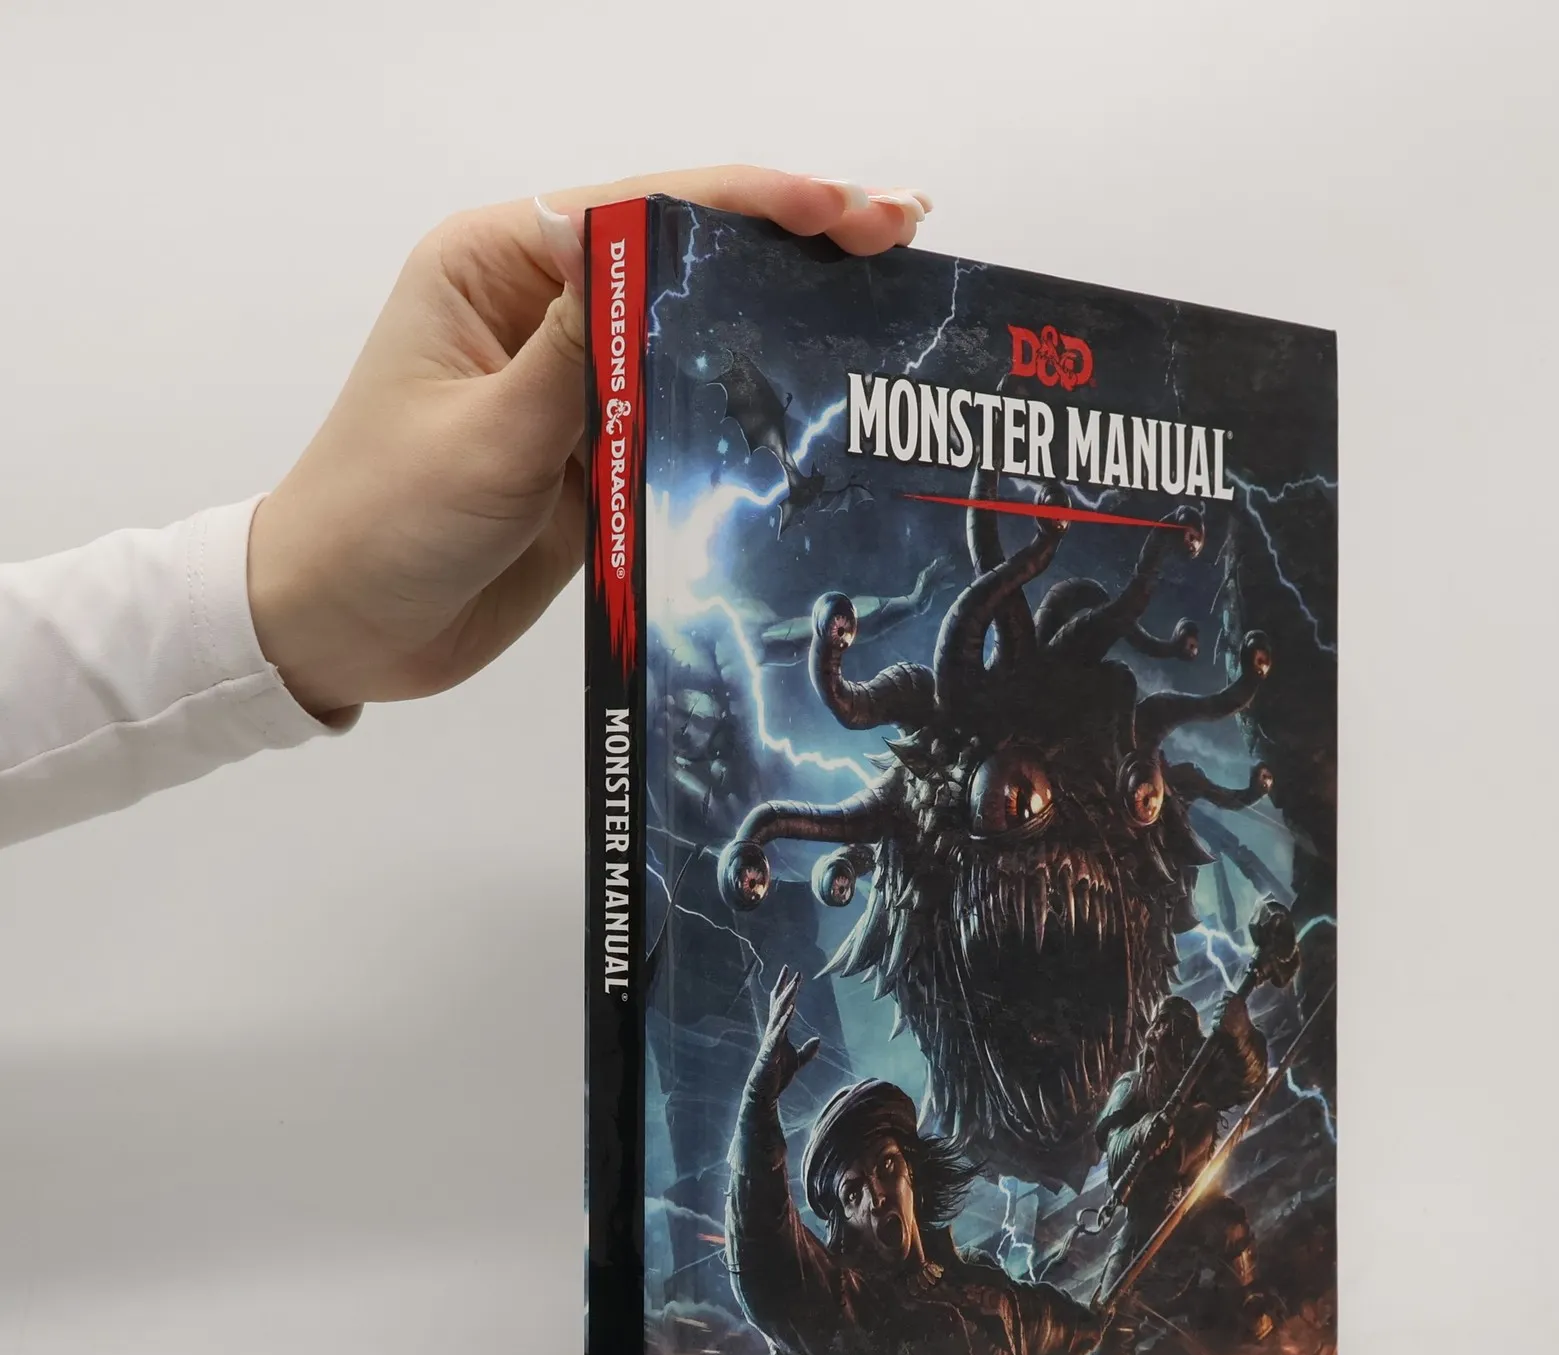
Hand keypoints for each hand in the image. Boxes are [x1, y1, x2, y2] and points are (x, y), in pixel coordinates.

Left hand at [248, 166, 929, 717]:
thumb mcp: (481, 437)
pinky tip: (819, 410)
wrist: (337, 627)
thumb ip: (574, 352)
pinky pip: (685, 421)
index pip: (645, 211)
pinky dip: (749, 415)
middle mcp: (543, 310)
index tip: (848, 212)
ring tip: (886, 315)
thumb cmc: (377, 521)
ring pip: (698, 339)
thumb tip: (645, 249)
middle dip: (793, 248)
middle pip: (687, 260)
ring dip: (784, 329)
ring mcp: (576, 384)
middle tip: (902, 240)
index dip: (757, 203)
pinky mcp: (596, 453)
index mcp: (497, 266)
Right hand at [748, 966, 820, 1101]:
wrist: (765, 1092)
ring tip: (794, 986)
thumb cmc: (778, 1075)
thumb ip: (808, 1050)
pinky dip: (784, 1020)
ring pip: (778, 1014)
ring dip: (786, 999)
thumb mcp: (798, 1061)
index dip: (787, 988)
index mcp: (779, 1031)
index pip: (782, 1005)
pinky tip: (791, 1009)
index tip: (793, 973)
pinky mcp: (770, 1050)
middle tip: (793, 971)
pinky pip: (778, 1031)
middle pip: (779, 1004)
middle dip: (786, 987)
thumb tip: (818, 1039)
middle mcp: (773, 1031)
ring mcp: (770, 1039)